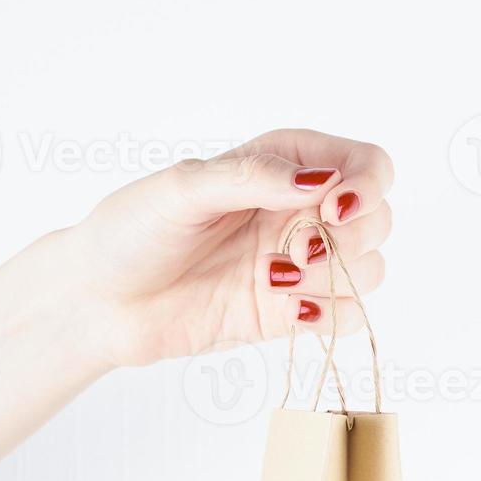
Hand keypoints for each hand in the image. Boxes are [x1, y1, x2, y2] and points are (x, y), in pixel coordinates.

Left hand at [64, 128, 393, 367]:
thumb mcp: (183, 188)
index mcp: (284, 165)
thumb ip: (253, 178)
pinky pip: (348, 315)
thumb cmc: (130, 232)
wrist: (100, 302)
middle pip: (380, 219)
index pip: (366, 163)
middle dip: (349, 238)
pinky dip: (330, 316)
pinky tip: (289, 311)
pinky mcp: (292, 311)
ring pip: (370, 268)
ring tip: (275, 281)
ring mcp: (301, 265)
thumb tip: (320, 181)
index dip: (367, 186)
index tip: (333, 207)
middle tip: (294, 251)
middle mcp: (301, 211)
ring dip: (336, 278)